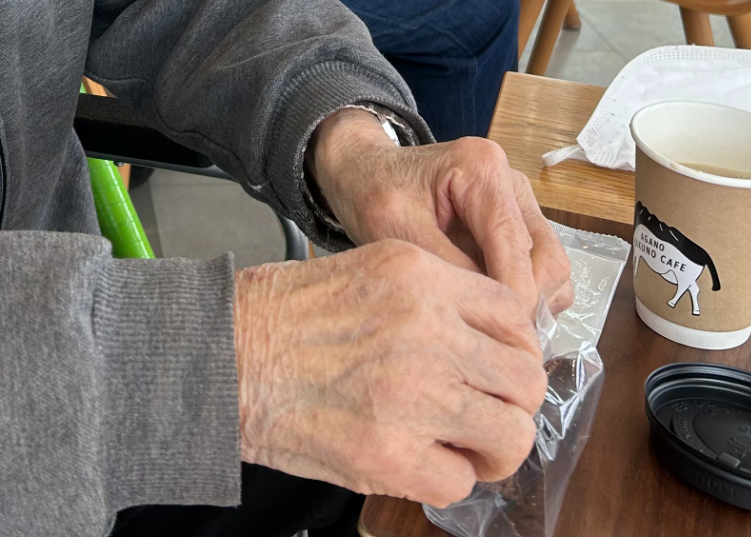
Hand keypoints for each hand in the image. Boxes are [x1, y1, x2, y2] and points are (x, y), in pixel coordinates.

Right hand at [235, 241, 547, 506]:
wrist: (224, 354)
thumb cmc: (283, 314)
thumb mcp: (367, 269)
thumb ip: (432, 297)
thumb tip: (484, 342)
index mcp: (420, 277)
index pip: (515, 315)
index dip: (513, 349)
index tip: (496, 367)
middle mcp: (427, 331)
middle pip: (525, 379)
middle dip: (511, 403)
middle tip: (484, 412)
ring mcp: (413, 395)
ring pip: (510, 435)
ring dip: (491, 448)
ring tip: (461, 445)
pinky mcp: (390, 454)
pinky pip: (460, 481)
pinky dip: (445, 478)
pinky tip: (417, 461)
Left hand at [309, 111, 573, 317]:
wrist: (366, 172)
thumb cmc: (373, 192)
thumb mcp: (393, 227)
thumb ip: (443, 265)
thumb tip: (487, 311)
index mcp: (482, 168)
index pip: (514, 244)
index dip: (512, 298)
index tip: (496, 339)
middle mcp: (512, 183)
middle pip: (546, 259)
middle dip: (526, 307)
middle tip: (494, 344)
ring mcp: (521, 204)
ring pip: (551, 268)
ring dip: (531, 306)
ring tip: (490, 331)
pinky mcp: (520, 225)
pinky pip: (542, 271)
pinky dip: (527, 298)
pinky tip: (491, 314)